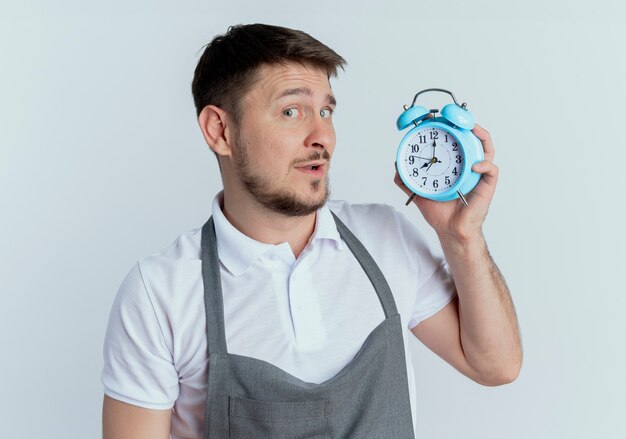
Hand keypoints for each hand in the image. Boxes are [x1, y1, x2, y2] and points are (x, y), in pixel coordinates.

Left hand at [393, 124, 498, 242]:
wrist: (450, 231)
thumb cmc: (440, 213)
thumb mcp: (418, 192)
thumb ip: (406, 179)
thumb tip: (396, 164)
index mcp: (455, 165)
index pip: (457, 141)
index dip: (453, 128)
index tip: (440, 118)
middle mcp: (469, 166)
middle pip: (474, 140)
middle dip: (469, 125)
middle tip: (457, 118)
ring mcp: (479, 175)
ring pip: (487, 149)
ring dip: (482, 136)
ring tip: (473, 129)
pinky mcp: (488, 185)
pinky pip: (491, 169)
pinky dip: (484, 165)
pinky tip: (474, 165)